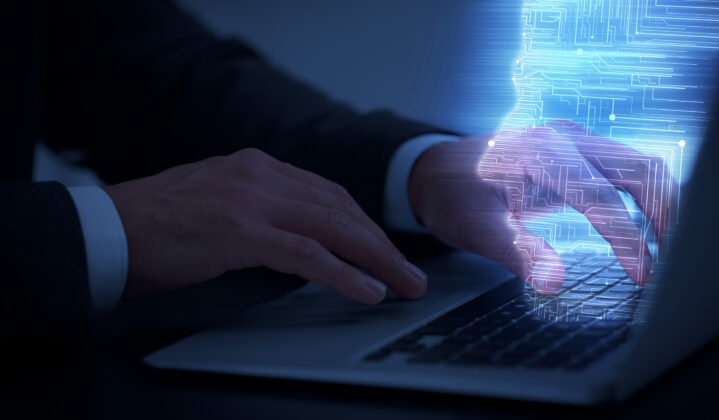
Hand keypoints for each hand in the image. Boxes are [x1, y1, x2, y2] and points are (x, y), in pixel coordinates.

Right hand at [105, 148, 426, 302]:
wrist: (105, 230)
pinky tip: (368, 290)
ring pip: (333, 227)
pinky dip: (342, 273)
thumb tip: (299, 238)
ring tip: (404, 284)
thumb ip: (260, 211)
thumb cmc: (157, 225)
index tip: (385, 248)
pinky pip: (306, 254)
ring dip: (376, 258)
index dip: (364, 224)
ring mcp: (251, 200)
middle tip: (410, 272)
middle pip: (340, 209)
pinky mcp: (239, 231)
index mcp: (256, 167)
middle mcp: (259, 175)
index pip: (328, 193)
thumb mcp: (218, 204)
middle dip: (382, 244)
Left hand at [409, 120, 675, 291]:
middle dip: (664, 214)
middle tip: (672, 261)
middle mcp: (565, 138)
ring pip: (639, 164)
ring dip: (661, 202)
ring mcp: (574, 139)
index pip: (602, 198)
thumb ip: (517, 252)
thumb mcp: (475, 228)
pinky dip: (644, 195)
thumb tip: (553, 281)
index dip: (628, 239)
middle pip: (639, 168)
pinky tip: (644, 225)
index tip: (642, 277)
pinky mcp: (577, 149)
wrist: (436, 169)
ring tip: (666, 246)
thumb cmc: (453, 196)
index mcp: (542, 154)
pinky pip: (624, 167)